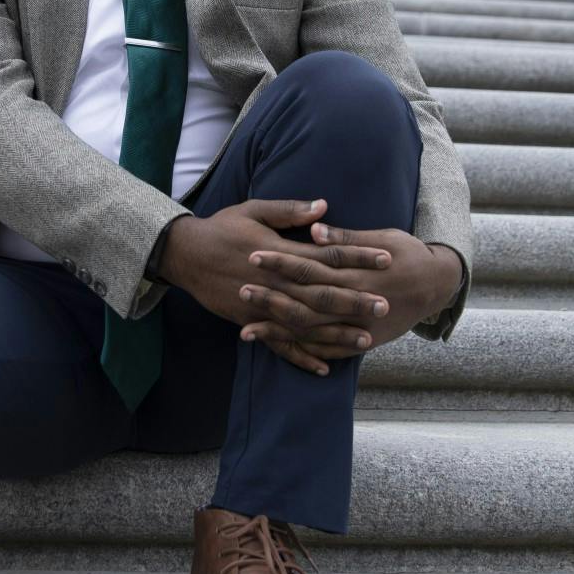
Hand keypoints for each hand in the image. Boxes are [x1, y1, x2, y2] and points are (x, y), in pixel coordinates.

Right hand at [157, 199, 397, 376]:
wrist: (186, 255)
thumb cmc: (222, 228)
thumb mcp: (254, 210)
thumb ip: (290, 211)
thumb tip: (324, 206)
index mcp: (281, 253)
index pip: (329, 255)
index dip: (359, 256)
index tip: (387, 258)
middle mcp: (276, 283)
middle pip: (323, 294)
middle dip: (356, 300)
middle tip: (385, 305)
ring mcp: (263, 306)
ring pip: (307, 324)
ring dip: (337, 333)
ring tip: (367, 339)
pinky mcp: (251, 323)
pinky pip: (280, 345)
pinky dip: (302, 357)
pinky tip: (324, 367)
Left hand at [238, 221, 464, 371]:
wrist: (439, 286)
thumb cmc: (409, 254)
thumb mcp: (383, 236)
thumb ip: (347, 237)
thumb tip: (314, 228)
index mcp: (358, 273)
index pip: (311, 267)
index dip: (281, 262)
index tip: (254, 255)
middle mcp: (356, 303)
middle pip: (305, 302)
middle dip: (271, 298)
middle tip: (242, 291)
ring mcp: (359, 328)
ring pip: (312, 333)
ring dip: (278, 332)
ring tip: (246, 330)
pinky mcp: (364, 342)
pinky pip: (328, 351)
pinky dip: (303, 354)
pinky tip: (280, 352)